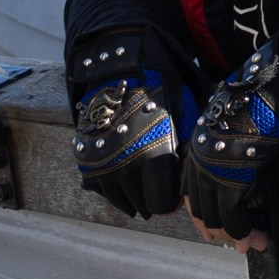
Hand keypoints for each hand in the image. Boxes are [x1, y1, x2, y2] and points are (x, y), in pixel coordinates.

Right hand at [68, 28, 193, 218]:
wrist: (120, 73)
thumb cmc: (160, 91)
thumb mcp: (182, 117)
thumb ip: (186, 148)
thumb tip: (192, 175)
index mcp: (154, 157)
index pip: (162, 203)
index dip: (170, 201)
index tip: (173, 193)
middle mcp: (126, 166)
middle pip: (142, 205)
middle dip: (153, 200)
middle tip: (159, 190)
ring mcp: (103, 166)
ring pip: (120, 201)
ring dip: (133, 198)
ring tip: (143, 190)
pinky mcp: (86, 163)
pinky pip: (101, 191)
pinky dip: (113, 191)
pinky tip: (124, 183)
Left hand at [182, 42, 278, 247]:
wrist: (269, 89)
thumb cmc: (259, 100)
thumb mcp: (235, 121)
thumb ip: (230, 140)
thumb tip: (241, 154)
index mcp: (196, 147)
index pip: (191, 193)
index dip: (204, 215)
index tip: (216, 230)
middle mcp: (197, 162)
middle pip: (201, 209)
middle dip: (221, 231)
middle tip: (239, 244)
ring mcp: (211, 172)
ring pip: (215, 218)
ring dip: (236, 235)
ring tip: (253, 243)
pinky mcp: (229, 180)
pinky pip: (233, 217)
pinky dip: (243, 230)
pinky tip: (256, 235)